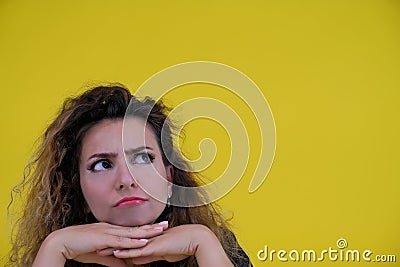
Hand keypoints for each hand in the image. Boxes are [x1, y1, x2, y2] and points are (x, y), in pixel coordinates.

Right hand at [33, 221, 167, 266]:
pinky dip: (134, 241)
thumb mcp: (101, 255)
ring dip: (147, 231)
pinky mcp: (103, 238)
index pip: (132, 230)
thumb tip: (127, 265)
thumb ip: (114, 260)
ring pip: (132, 232)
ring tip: (161, 230)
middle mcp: (112, 228)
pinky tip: (144, 241)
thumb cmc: (79, 247)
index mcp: (111, 230)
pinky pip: (121, 240)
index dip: (146, 229)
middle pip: (136, 228)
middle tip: (167, 224)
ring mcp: (108, 231)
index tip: (159, 227)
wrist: (62, 242)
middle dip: (152, 227)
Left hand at [111, 224, 233, 265]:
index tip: (104, 244)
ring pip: (128, 245)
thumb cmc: (184, 245)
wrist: (197, 238)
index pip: (129, 241)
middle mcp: (148, 237)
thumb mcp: (162, 254)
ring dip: (113, 248)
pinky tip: (115, 254)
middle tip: (96, 245)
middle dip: (110, 243)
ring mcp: (150, 241)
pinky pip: (137, 250)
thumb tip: (136, 261)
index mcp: (149, 238)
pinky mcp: (155, 246)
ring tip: (99, 250)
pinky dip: (126, 252)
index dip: (116, 242)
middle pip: (125, 240)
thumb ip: (148, 256)